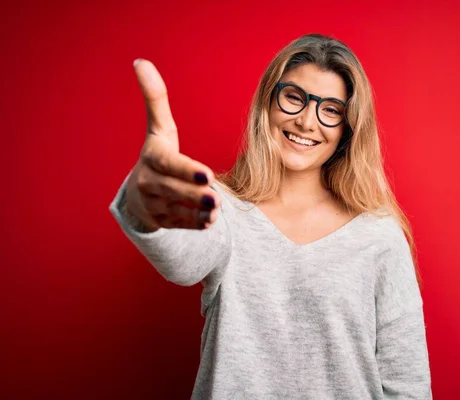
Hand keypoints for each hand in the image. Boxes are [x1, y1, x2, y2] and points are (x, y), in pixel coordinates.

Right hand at [125, 59, 219, 231]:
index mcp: (153, 158)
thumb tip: (140, 61)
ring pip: (177, 209)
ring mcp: (154, 204)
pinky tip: (209, 222)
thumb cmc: (157, 155)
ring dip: (196, 211)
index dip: (186, 170)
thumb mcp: (159, 130)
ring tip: (216, 210)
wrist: (138, 194)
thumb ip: (155, 100)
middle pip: (174, 190)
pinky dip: (193, 224)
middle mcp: (150, 182)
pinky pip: (178, 224)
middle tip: (216, 198)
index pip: (169, 164)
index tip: (208, 176)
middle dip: (194, 195)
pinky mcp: (161, 221)